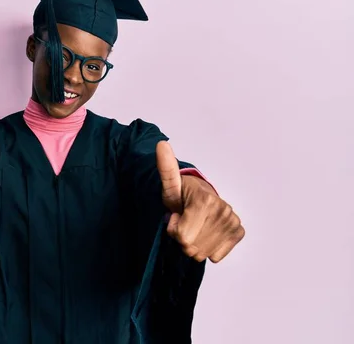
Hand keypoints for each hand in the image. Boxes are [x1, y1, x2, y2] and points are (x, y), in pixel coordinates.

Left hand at [156, 140, 244, 262]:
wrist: (201, 195)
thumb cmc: (182, 194)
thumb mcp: (170, 185)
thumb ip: (166, 169)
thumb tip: (161, 144)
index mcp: (205, 201)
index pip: (182, 237)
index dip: (173, 229)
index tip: (175, 216)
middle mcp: (223, 210)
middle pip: (192, 248)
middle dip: (183, 238)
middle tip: (185, 221)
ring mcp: (232, 221)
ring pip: (203, 254)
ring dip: (195, 244)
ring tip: (194, 226)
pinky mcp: (238, 231)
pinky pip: (217, 256)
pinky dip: (208, 248)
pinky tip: (206, 233)